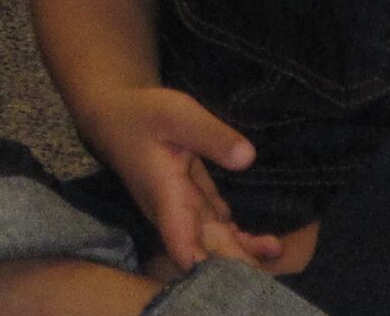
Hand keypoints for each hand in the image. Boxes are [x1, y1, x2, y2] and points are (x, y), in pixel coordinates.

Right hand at [81, 87, 283, 271]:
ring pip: (212, 238)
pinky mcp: (188, 200)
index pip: (183, 246)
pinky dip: (234, 234)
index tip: (234, 275)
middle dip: (236, 260)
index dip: (206, 265)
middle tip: (271, 262)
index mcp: (167, 198)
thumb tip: (247, 158)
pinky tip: (258, 240)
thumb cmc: (142, 114)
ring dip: (241, 248)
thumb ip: (212, 136)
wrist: (114, 115)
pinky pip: (214, 224)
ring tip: (275, 248)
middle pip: (205, 249)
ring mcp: (181, 207)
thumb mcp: (177, 115)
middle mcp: (173, 211)